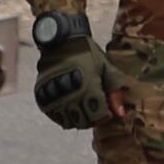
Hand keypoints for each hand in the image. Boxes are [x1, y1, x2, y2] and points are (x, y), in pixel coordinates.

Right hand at [31, 9, 112, 131]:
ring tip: (81, 105)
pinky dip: (64, 115)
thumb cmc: (87, 54)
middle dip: (91, 118)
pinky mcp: (42, 97)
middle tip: (93, 108)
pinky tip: (69, 105)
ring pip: (69, 122)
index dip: (104, 116)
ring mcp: (54, 97)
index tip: (105, 109)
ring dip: (77, 118)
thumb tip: (121, 114)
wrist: (60, 41)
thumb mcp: (106, 68)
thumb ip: (114, 92)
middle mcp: (70, 94)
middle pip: (84, 122)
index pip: (98, 116)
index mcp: (88, 87)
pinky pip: (55, 117)